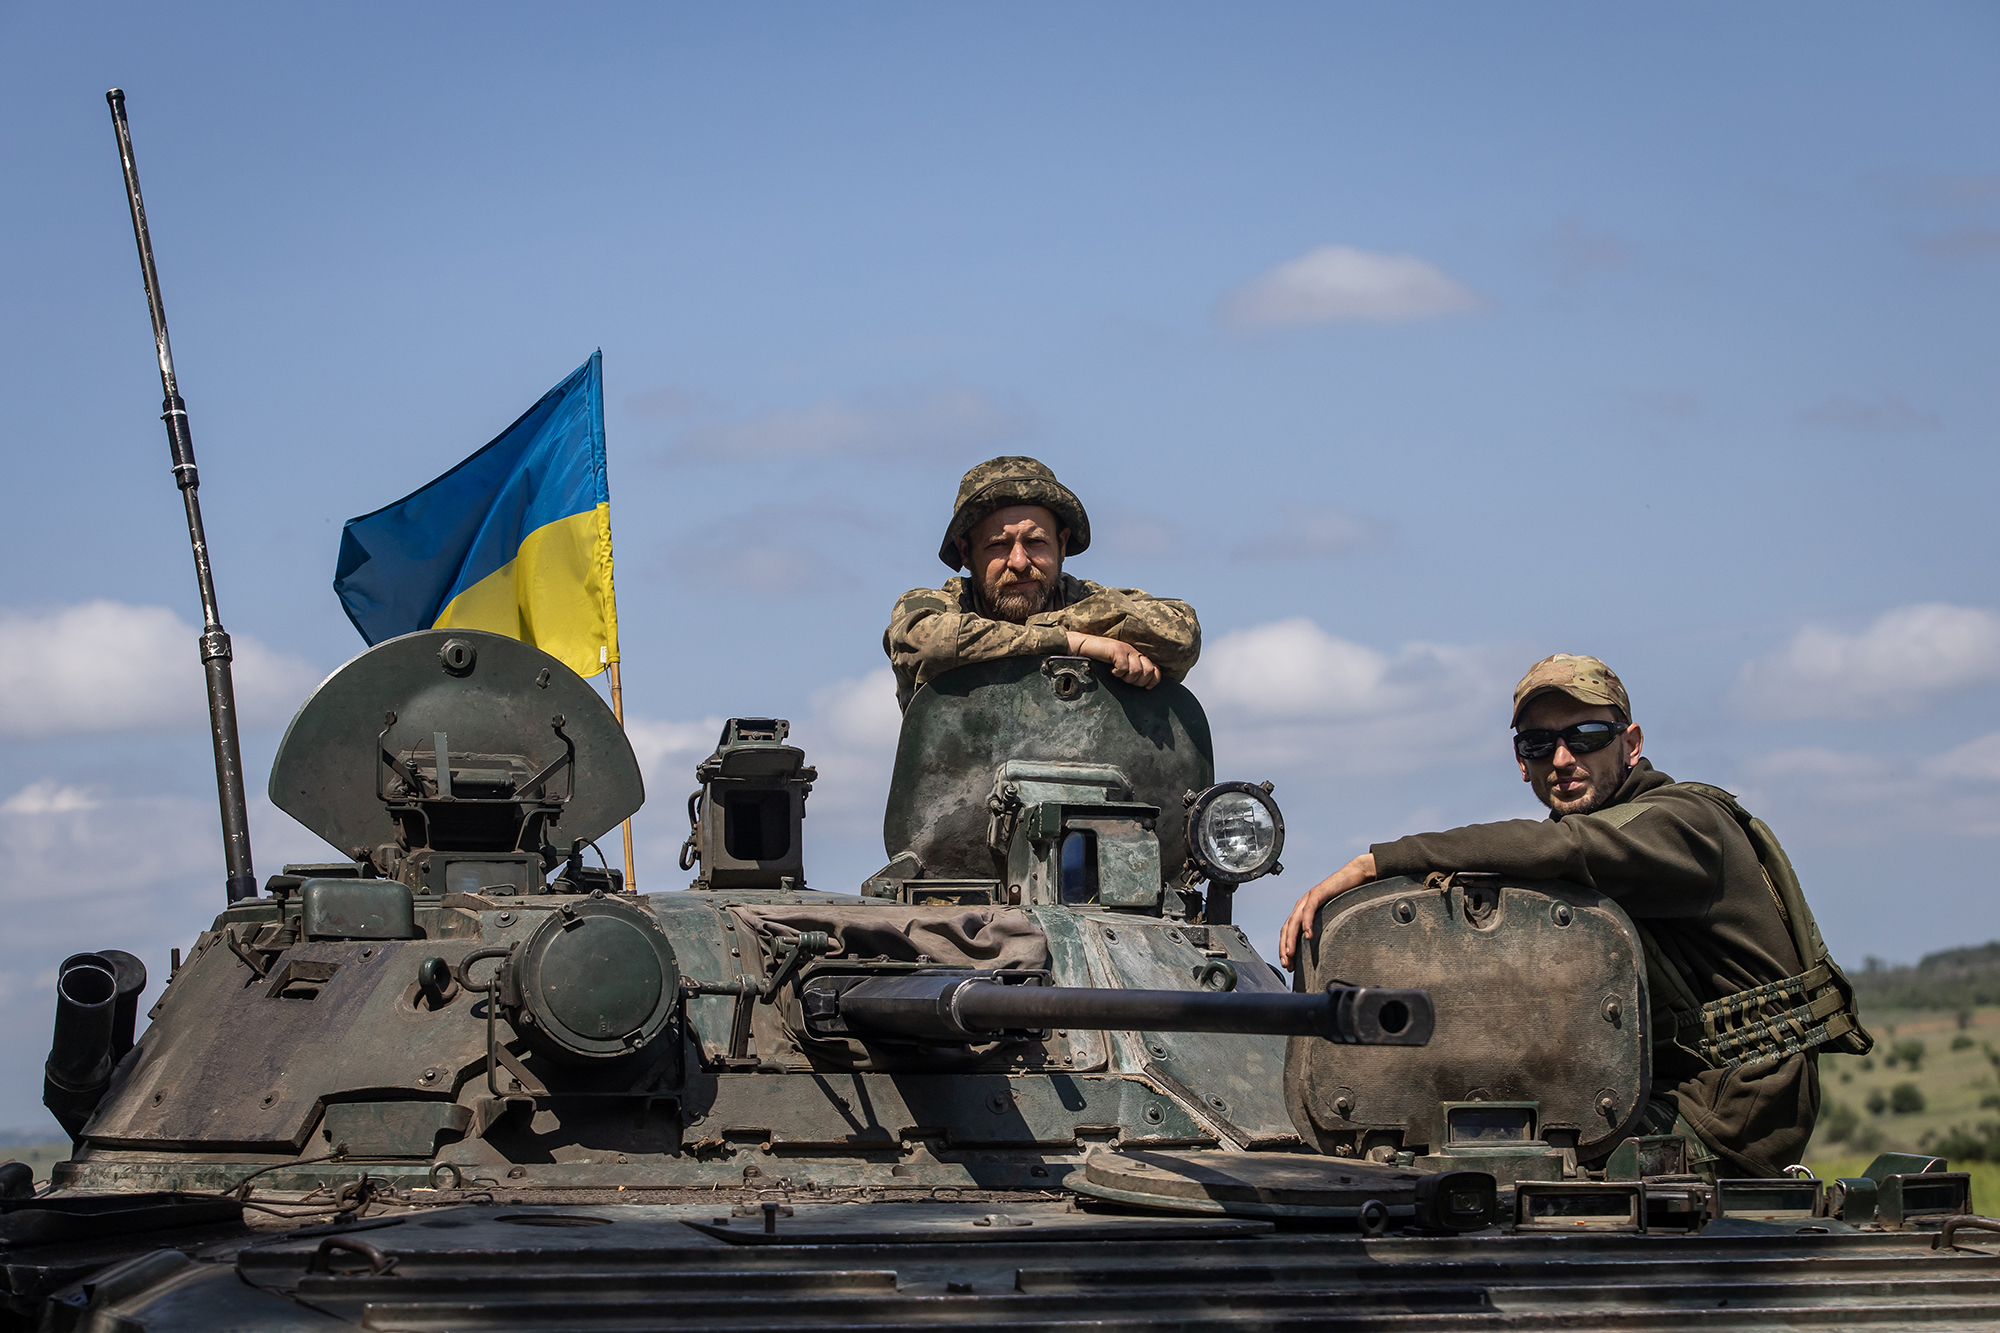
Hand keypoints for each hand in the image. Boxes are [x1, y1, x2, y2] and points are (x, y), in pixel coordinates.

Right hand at [1066, 632, 1160, 687]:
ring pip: (1137, 670)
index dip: (1153, 681)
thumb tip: (1147, 686)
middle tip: (1126, 680)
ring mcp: (1127, 650)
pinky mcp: (1117, 649)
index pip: (1156, 670)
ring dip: (1127, 677)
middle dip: (1138, 681)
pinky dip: (1117, 673)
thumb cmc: (1103, 660)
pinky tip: (1112, 670)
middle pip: (1149, 671)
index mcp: (1139, 657)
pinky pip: (1124, 667)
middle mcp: (1135, 652)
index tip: (1145, 687)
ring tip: (1118, 674)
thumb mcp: (1122, 667)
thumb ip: (1133, 672)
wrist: (1087, 646)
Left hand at [1278, 853, 1377, 969]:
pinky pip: (1309, 910)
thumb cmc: (1345, 896)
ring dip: (1291, 939)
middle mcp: (1302, 905)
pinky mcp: (1318, 893)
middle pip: (1287, 928)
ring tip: (1291, 954)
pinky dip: (1307, 924)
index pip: (1288, 931)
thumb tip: (1322, 947)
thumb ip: (1323, 927)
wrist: (1354, 876)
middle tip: (1286, 964)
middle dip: (1284, 948)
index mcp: (1303, 911)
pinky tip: (1307, 936)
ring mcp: (1308, 898)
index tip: (1288, 965)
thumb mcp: (1331, 915)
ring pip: (1294, 921)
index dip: (1285, 948)